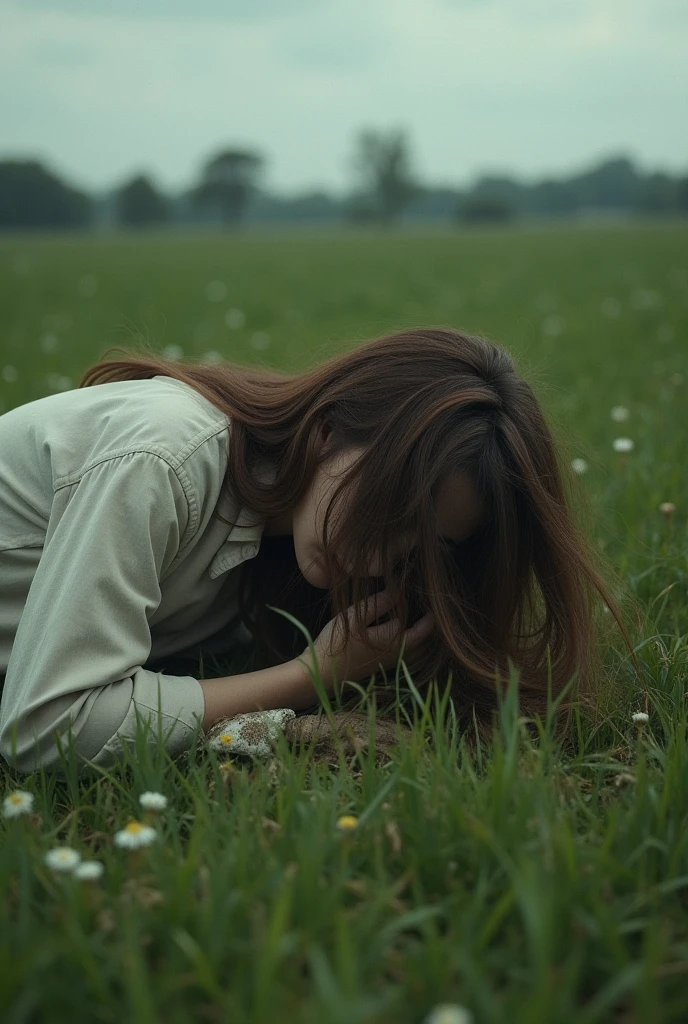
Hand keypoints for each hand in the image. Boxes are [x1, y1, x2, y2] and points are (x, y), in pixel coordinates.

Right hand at [296, 587, 434, 688]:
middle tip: (428, 609)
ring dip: (423, 639)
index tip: (430, 598)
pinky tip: (402, 634)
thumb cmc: (337, 642)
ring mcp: (391, 664)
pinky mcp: (382, 668)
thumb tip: (399, 590)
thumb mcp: (356, 617)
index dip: (431, 613)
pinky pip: (408, 657)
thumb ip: (379, 603)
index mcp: (396, 641)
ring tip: (419, 621)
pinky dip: (413, 647)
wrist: (321, 673)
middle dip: (431, 628)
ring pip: (419, 653)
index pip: (426, 627)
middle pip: (427, 643)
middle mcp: (399, 655)